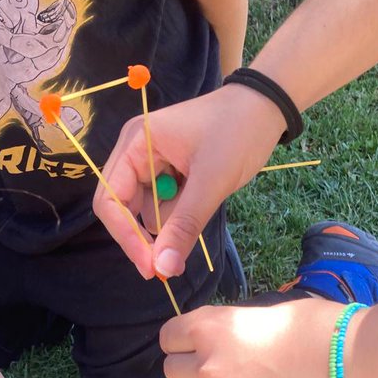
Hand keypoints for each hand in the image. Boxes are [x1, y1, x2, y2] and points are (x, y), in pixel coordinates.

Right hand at [94, 85, 285, 279]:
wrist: (266, 108)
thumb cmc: (238, 132)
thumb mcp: (212, 181)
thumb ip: (184, 225)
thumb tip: (163, 268)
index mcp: (135, 143)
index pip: (110, 199)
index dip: (125, 236)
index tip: (150, 267)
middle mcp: (135, 152)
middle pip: (122, 208)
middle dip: (142, 237)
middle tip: (166, 269)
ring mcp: (151, 163)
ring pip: (146, 211)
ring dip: (167, 226)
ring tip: (197, 216)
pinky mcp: (168, 173)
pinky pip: (164, 206)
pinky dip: (178, 217)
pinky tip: (199, 205)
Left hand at [161, 298, 357, 377]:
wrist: (356, 368)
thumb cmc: (318, 330)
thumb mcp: (264, 314)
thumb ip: (230, 329)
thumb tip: (214, 341)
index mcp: (210, 329)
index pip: (169, 337)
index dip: (185, 338)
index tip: (198, 342)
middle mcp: (206, 367)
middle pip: (174, 370)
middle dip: (193, 366)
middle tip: (226, 365)